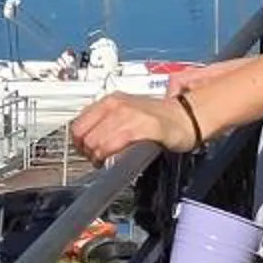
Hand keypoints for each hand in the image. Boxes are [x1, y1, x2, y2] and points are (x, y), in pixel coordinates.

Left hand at [69, 90, 197, 165]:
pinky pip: (114, 143)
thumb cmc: (156, 117)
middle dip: (86, 151)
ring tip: (104, 161)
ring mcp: (128, 114)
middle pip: (83, 135)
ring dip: (97, 157)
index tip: (84, 151)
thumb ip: (104, 121)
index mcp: (109, 101)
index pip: (77, 124)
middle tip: (96, 159)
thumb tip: (85, 137)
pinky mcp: (142, 127)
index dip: (78, 142)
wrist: (185, 117)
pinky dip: (109, 155)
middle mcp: (115, 104)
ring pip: (96, 141)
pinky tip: (114, 160)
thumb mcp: (124, 112)